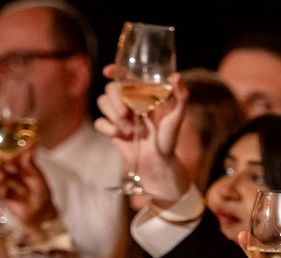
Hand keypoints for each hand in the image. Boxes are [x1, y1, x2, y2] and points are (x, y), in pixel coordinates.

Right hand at [0, 146, 56, 231]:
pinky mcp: (0, 194)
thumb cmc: (41, 191)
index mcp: (15, 162)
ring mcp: (2, 182)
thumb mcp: (37, 174)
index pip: (0, 151)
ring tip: (4, 178)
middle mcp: (7, 170)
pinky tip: (6, 191)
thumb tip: (34, 140)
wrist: (41, 212)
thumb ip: (30, 160)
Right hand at [94, 68, 189, 203]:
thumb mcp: (177, 118)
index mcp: (142, 95)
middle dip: (115, 99)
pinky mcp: (112, 130)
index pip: (126, 77)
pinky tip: (120, 136)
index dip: (115, 71)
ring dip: (114, 115)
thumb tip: (177, 76)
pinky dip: (107, 128)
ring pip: (102, 102)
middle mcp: (129, 102)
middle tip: (126, 113)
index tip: (108, 71)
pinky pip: (99, 122)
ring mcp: (119, 116)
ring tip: (130, 131)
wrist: (158, 164)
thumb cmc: (169, 140)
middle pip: (111, 88)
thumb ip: (181, 97)